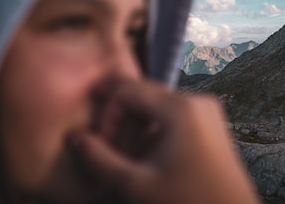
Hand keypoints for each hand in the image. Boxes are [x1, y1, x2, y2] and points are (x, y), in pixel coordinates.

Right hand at [69, 80, 260, 203]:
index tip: (103, 147)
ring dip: (137, 131)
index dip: (108, 116)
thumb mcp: (136, 185)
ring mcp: (206, 111)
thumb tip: (74, 138)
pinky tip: (150, 162)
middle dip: (122, 125)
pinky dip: (155, 134)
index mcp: (181, 108)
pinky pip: (173, 118)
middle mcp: (197, 100)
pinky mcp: (210, 123)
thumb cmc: (189, 202)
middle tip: (116, 158)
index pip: (128, 90)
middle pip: (143, 97)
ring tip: (132, 164)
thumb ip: (99, 159)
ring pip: (157, 108)